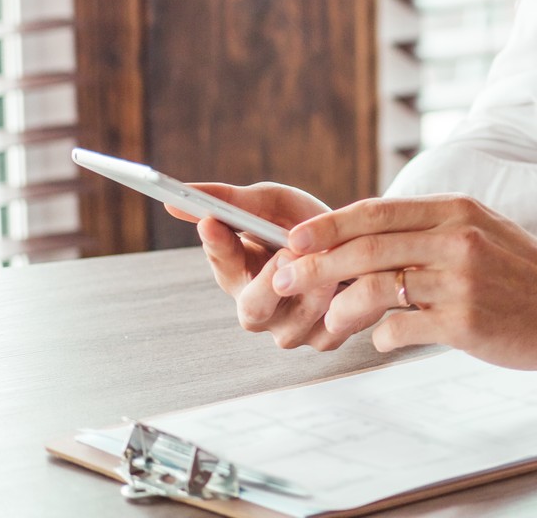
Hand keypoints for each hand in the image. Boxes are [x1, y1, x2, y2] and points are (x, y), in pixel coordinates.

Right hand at [164, 182, 340, 350]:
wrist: (357, 244)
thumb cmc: (305, 225)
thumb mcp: (271, 204)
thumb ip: (232, 202)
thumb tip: (175, 199)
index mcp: (238, 275)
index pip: (221, 261)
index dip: (217, 244)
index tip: (212, 220)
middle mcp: (260, 309)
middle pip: (253, 308)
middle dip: (269, 282)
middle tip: (287, 252)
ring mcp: (292, 328)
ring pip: (295, 324)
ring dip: (315, 292)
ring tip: (331, 263)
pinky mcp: (326, 338)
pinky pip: (335, 330)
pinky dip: (348, 307)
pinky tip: (361, 283)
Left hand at [274, 195, 536, 370]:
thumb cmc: (527, 274)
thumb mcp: (482, 233)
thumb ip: (430, 232)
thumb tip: (363, 243)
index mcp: (457, 211)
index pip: (376, 210)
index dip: (328, 226)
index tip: (293, 240)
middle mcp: (456, 239)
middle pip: (364, 248)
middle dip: (314, 267)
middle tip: (282, 284)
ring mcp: (460, 281)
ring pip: (373, 290)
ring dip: (340, 310)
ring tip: (332, 326)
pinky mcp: (464, 322)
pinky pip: (399, 330)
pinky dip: (383, 338)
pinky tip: (390, 339)